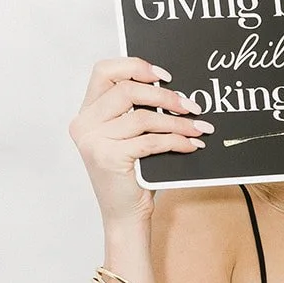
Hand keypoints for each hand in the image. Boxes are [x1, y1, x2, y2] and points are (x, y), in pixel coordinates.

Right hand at [69, 58, 213, 227]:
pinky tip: (192, 144)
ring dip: (177, 122)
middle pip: (126, 90)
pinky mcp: (109, 158)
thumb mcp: (131, 137)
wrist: (124, 216)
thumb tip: (174, 90)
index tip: (164, 75)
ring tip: (198, 128)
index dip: (135, 66)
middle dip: (165, 96)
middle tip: (191, 105)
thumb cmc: (132, 175)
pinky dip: (176, 141)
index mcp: (87, 113)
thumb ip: (138, 112)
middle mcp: (85, 124)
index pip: (104, 72)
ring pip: (142, 117)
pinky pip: (150, 141)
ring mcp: (94, 141)